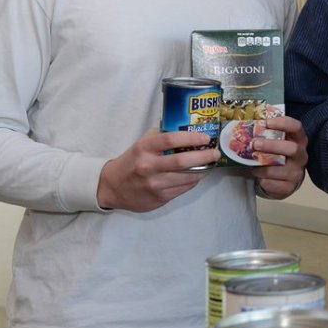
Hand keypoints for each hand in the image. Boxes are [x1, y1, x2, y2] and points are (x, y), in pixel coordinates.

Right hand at [97, 129, 217, 211]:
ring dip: (203, 171)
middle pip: (182, 161)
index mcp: (144, 148)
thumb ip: (161, 136)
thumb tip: (188, 129)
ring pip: (186, 178)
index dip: (191, 138)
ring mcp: (154, 184)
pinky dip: (194, 181)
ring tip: (210, 164)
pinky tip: (198, 175)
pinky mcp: (159, 198)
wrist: (112, 187)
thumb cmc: (132, 160)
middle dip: (204, 156)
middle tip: (215, 153)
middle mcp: (148, 166)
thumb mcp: (142, 143)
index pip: (170, 139)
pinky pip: (183, 189)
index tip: (205, 138)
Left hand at [251, 116, 307, 199]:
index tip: (266, 122)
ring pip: (279, 169)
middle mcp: (301, 155)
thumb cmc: (277, 154)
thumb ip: (267, 134)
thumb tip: (247, 125)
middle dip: (272, 146)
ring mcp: (297, 172)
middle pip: (292, 149)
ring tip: (252, 165)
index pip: (296, 127)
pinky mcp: (290, 187)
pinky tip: (259, 177)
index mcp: (299, 140)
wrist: (283, 178)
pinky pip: (274, 184)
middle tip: (254, 144)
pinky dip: (263, 180)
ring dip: (262, 167)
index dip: (283, 123)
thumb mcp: (276, 142)